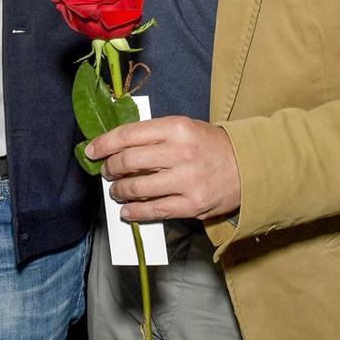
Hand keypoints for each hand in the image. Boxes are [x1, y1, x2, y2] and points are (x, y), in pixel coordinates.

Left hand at [89, 115, 240, 222]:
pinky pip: (153, 210)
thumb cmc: (212, 146)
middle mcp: (180, 152)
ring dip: (119, 191)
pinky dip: (134, 212)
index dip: (104, 143)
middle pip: (128, 161)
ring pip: (137, 187)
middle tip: (107, 172)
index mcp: (177, 127)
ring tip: (117, 191)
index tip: (91, 150)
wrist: (249, 167)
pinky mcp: (191, 204)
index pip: (129, 134)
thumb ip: (155, 135)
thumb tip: (118, 148)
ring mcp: (186, 180)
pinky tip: (127, 211)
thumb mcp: (186, 128)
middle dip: (110, 168)